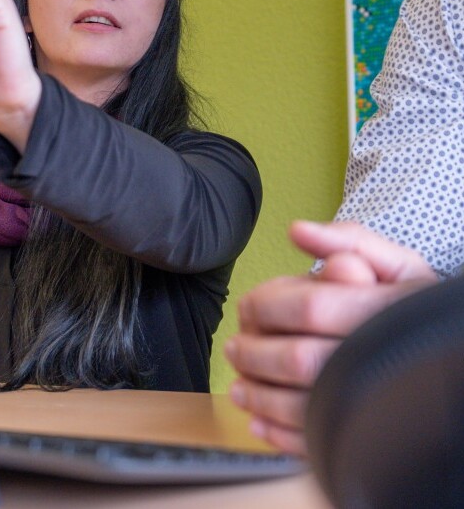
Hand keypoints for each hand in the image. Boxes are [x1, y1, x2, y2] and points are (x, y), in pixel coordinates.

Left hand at [225, 221, 437, 455]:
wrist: (445, 349)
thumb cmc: (411, 303)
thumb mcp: (395, 262)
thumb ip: (348, 240)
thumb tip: (298, 231)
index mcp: (386, 310)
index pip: (311, 306)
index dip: (268, 304)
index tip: (246, 306)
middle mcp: (380, 358)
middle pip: (300, 359)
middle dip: (254, 353)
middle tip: (233, 348)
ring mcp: (374, 403)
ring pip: (303, 407)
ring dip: (258, 397)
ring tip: (239, 386)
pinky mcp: (367, 436)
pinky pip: (318, 445)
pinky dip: (280, 436)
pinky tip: (259, 423)